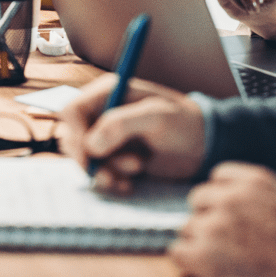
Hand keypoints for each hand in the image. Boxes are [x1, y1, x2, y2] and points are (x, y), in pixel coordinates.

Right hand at [59, 73, 205, 192]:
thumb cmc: (184, 123)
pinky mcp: (114, 158)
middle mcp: (101, 114)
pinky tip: (130, 183)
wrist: (204, 146)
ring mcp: (106, 138)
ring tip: (135, 170)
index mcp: (107, 93)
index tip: (89, 157)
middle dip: (89, 159)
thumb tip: (91, 144)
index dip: (74, 134)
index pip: (72, 111)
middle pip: (72, 137)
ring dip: (105, 171)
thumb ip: (121, 124)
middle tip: (111, 174)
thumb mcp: (156, 117)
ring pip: (85, 158)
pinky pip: (98, 172)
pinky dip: (111, 181)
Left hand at [169, 163, 275, 276]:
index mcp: (255, 181)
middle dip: (209, 219)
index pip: (219, 177)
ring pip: (188, 227)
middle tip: (226, 243)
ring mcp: (213, 225)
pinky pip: (178, 251)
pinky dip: (189, 263)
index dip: (223, 198)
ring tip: (223, 263)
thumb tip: (239, 206)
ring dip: (200, 243)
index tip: (230, 215)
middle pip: (199, 200)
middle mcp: (230, 197)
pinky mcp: (202, 254)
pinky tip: (207, 273)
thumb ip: (260, 199)